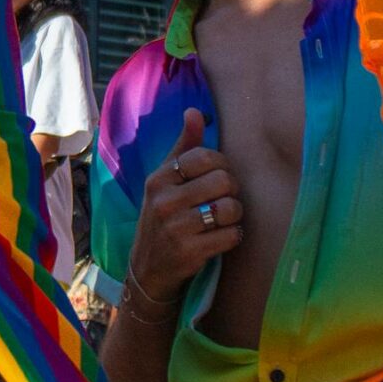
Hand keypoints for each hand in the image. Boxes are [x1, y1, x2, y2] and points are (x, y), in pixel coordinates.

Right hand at [128, 106, 242, 302]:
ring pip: (230, 208)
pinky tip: (221, 238)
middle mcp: (163, 202)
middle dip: (231, 191)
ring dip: (234, 215)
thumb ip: (183, 147)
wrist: (148, 269)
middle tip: (223, 200)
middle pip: (223, 181)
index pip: (204, 156)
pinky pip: (231, 236)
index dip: (221, 165)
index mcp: (158, 179)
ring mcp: (176, 228)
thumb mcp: (164, 182)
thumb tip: (195, 111)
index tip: (216, 177)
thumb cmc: (163, 218)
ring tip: (224, 220)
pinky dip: (233, 236)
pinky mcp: (190, 253)